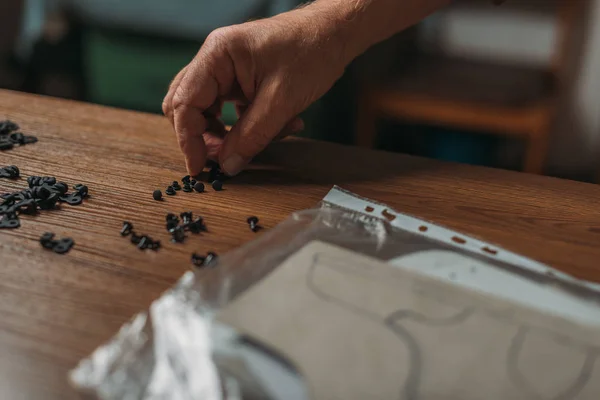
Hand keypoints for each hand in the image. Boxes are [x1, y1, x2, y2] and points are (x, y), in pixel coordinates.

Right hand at [162, 8, 350, 175]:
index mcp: (217, 55)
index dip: (189, 139)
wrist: (336, 34)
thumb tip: (228, 166)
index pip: (185, 102)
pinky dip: (250, 126)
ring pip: (211, 112)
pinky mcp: (243, 81)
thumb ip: (252, 136)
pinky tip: (282, 126)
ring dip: (233, 134)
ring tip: (266, 139)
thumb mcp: (281, 101)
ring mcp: (228, 70)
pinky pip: (233, 111)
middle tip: (226, 160)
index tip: (199, 168)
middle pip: (188, 106)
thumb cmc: (312, 52)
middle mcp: (216, 60)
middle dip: (206, 137)